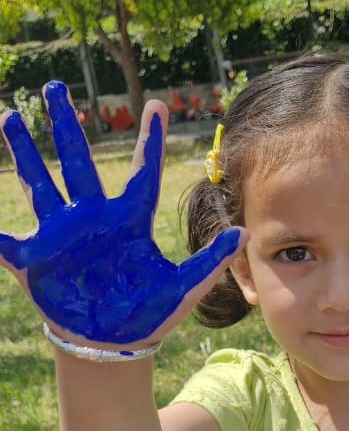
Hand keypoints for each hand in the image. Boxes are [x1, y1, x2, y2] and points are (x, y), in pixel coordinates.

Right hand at [0, 81, 241, 344]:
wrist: (113, 344)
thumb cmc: (149, 314)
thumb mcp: (182, 289)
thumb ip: (208, 262)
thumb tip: (243, 234)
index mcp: (128, 221)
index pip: (141, 173)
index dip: (150, 141)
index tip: (157, 104)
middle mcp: (92, 218)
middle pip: (76, 161)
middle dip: (65, 125)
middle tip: (55, 86)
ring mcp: (61, 235)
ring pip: (38, 183)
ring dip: (24, 151)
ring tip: (9, 115)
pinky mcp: (36, 259)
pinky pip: (5, 241)